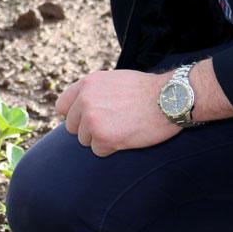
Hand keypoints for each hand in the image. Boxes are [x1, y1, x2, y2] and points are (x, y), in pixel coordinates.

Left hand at [56, 69, 177, 156]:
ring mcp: (93, 120)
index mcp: (86, 84)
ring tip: (123, 127)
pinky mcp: (104, 138)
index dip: (74, 115)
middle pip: (71, 127)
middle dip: (88, 129)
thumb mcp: (114, 80)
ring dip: (101, 139)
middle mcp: (85, 101)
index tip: (86, 119)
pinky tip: (127, 136)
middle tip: (111, 125)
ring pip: (85, 140)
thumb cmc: (147, 90)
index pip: (62, 106)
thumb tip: (79, 107)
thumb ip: (93, 92)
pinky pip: (98, 151)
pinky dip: (112, 148)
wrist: (170, 98)